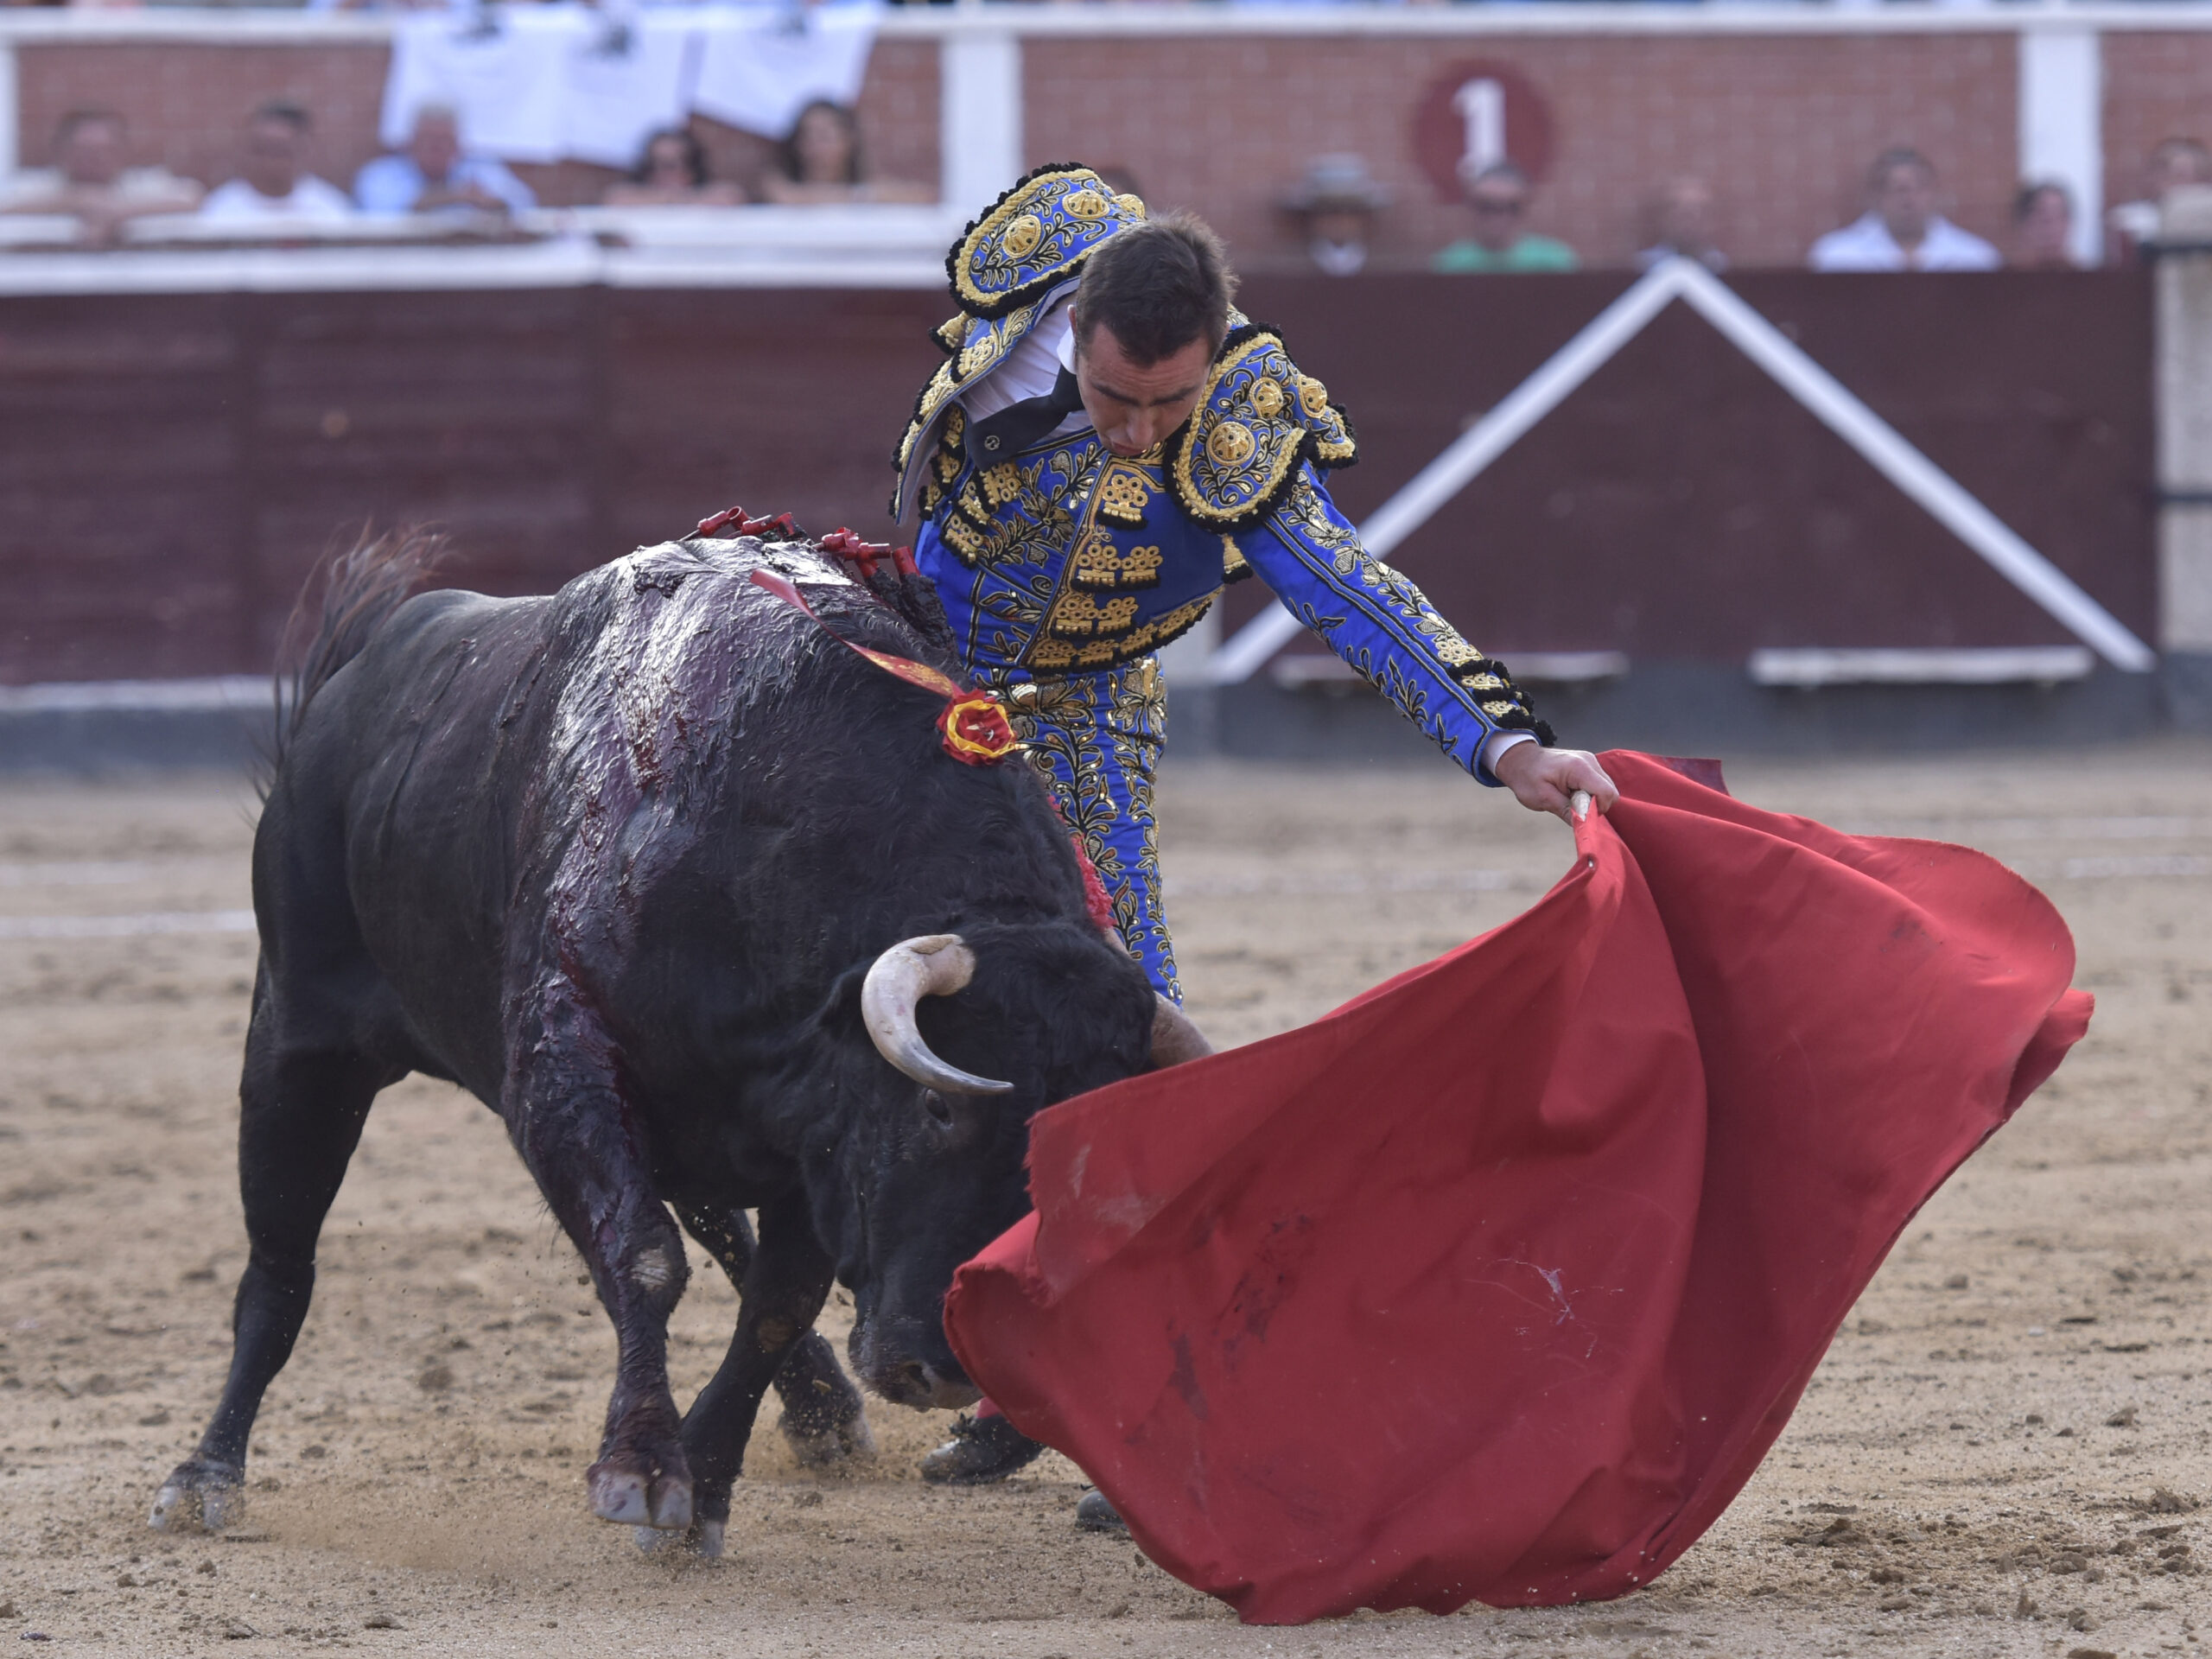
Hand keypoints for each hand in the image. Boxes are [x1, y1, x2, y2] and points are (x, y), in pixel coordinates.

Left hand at [1492, 743, 1618, 822]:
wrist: (1520, 759)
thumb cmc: (1527, 777)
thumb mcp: (1542, 798)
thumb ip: (1565, 811)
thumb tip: (1584, 825)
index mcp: (1578, 768)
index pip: (1606, 793)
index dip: (1596, 809)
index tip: (1578, 813)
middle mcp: (1589, 761)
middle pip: (1610, 792)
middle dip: (1594, 806)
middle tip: (1571, 806)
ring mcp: (1591, 761)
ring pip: (1607, 789)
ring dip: (1591, 800)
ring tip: (1569, 798)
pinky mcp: (1589, 765)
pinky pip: (1599, 785)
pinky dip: (1589, 794)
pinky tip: (1572, 793)